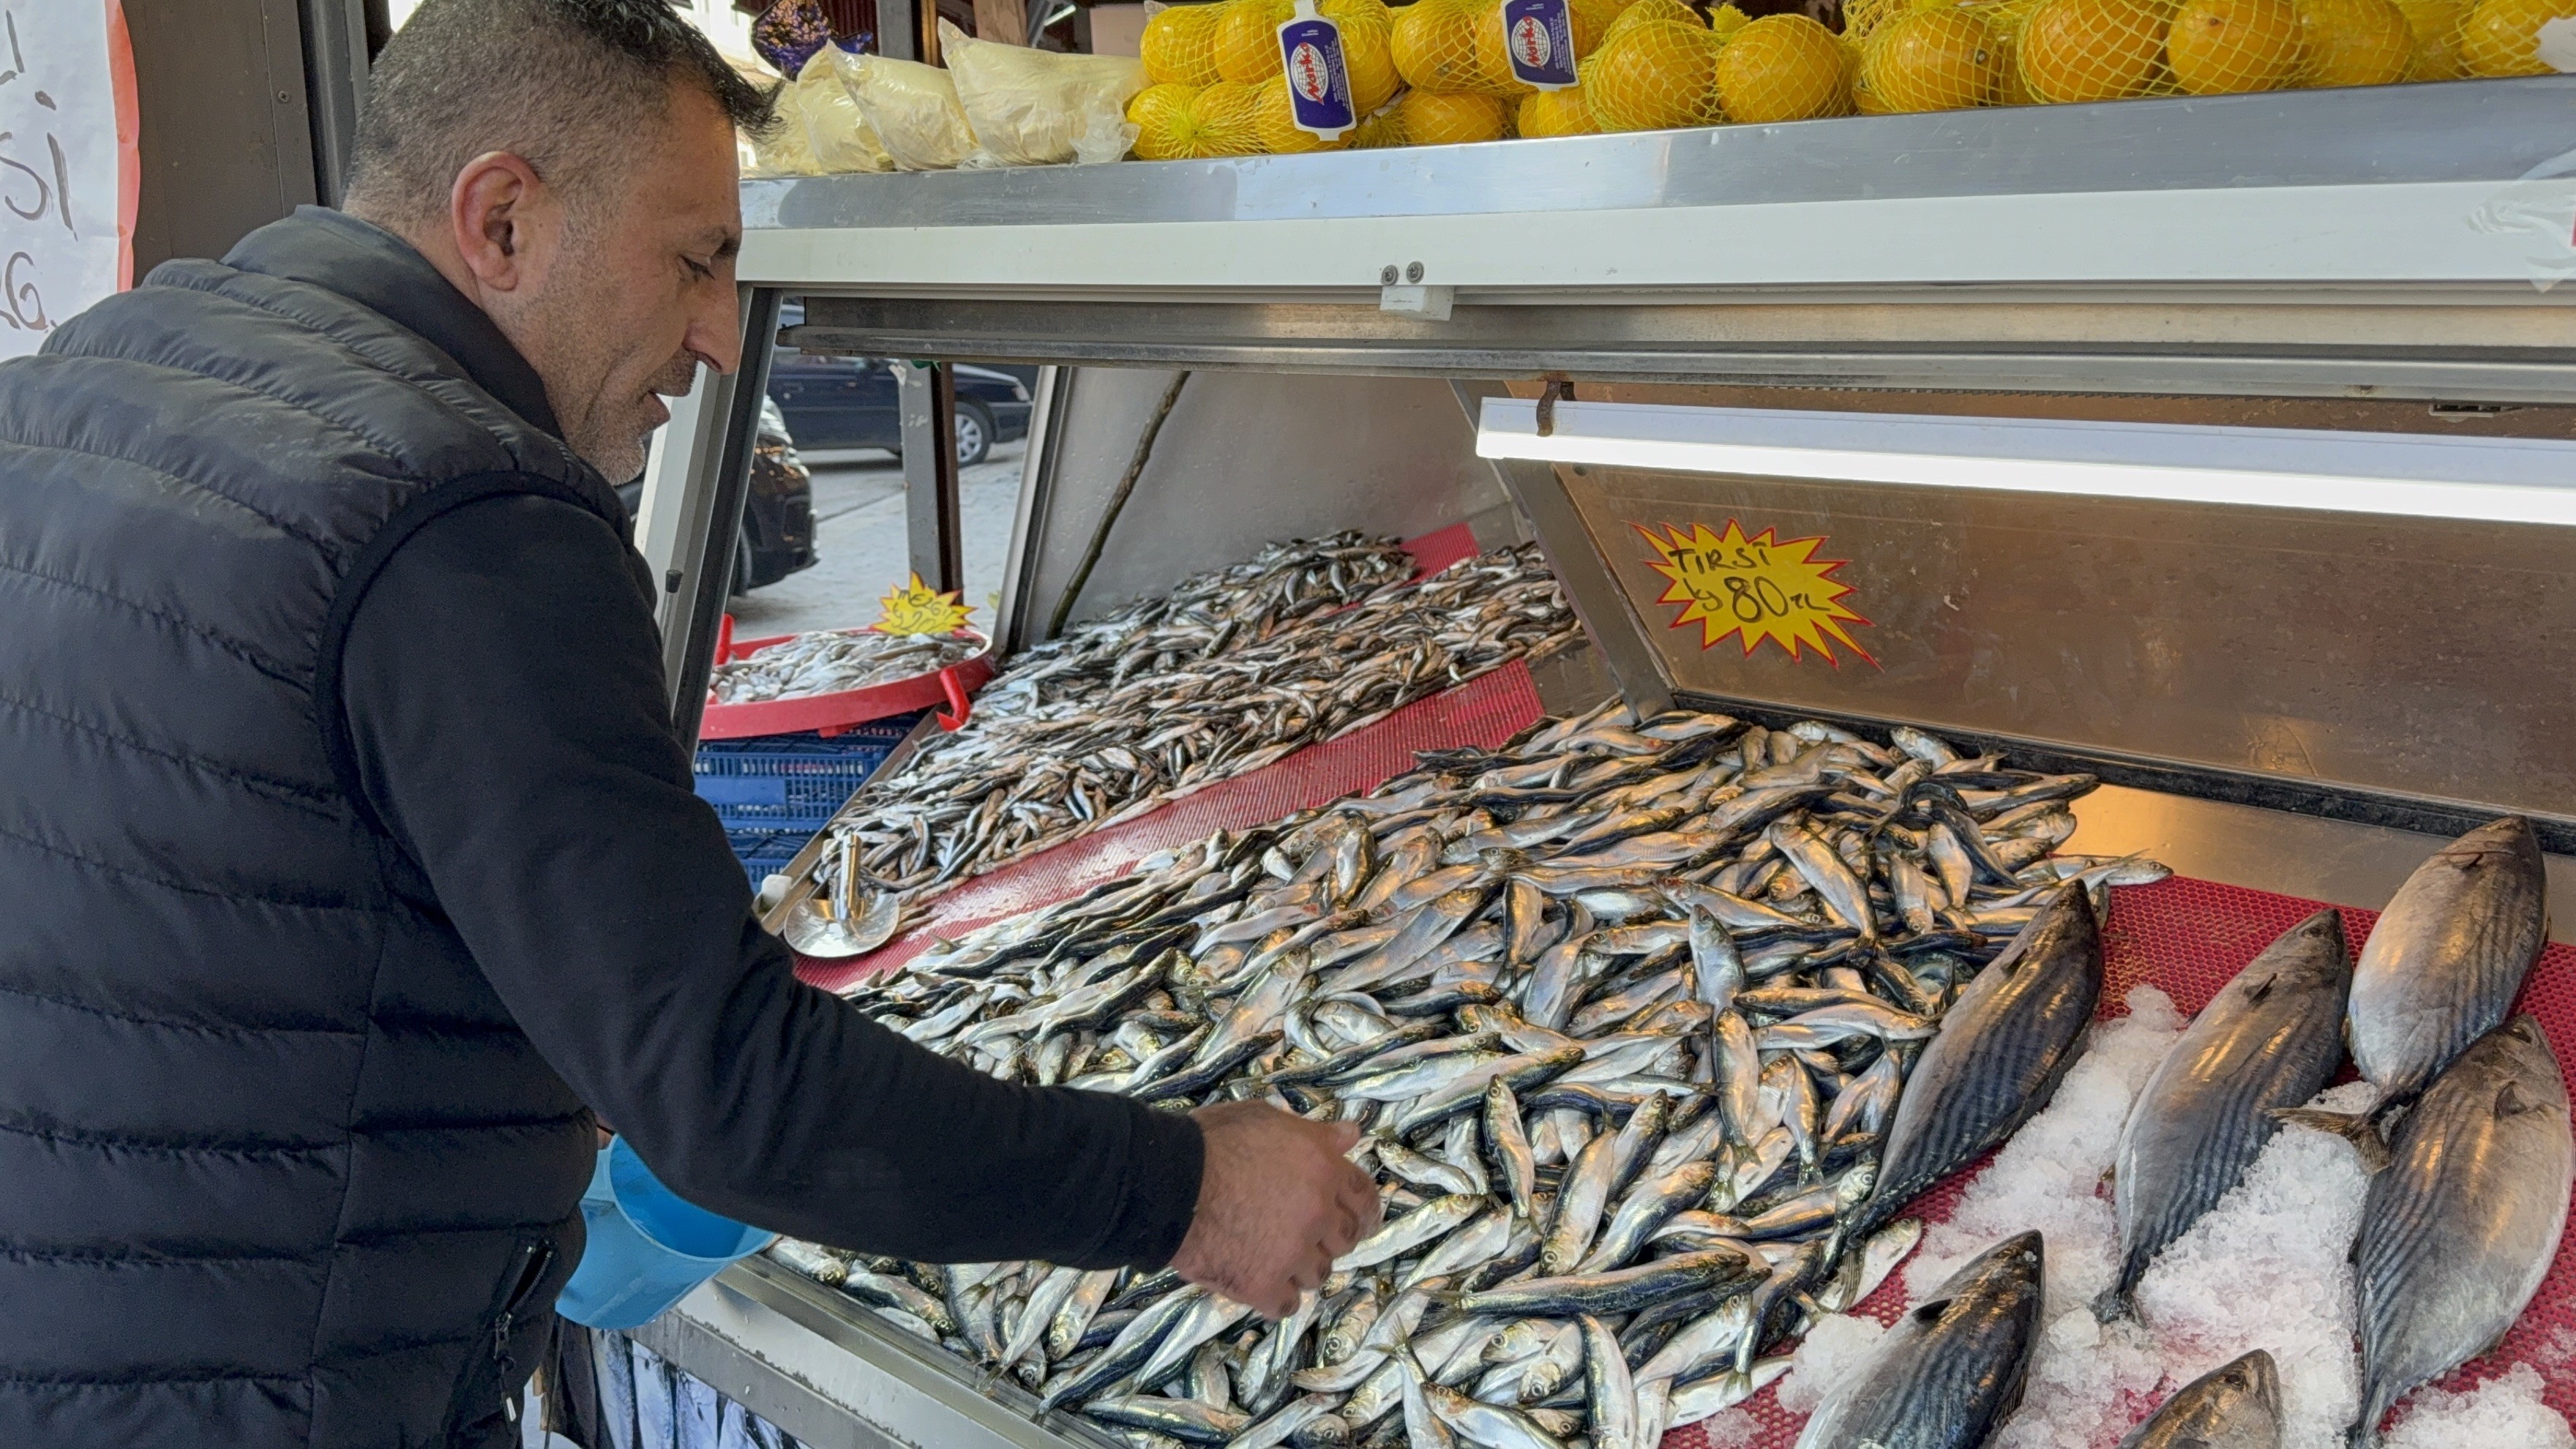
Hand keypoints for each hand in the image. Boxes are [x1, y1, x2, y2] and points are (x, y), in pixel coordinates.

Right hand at [1170, 1101, 1380, 1318]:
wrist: (1168, 1182)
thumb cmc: (1211, 1141)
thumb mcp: (1266, 1119)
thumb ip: (1314, 1133)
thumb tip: (1353, 1135)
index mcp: (1323, 1169)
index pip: (1364, 1197)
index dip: (1364, 1211)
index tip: (1361, 1221)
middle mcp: (1318, 1213)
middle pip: (1345, 1241)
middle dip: (1328, 1240)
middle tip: (1304, 1237)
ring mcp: (1293, 1253)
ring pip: (1318, 1275)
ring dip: (1301, 1268)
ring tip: (1272, 1256)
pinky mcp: (1263, 1285)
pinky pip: (1287, 1303)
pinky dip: (1276, 1295)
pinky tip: (1259, 1282)